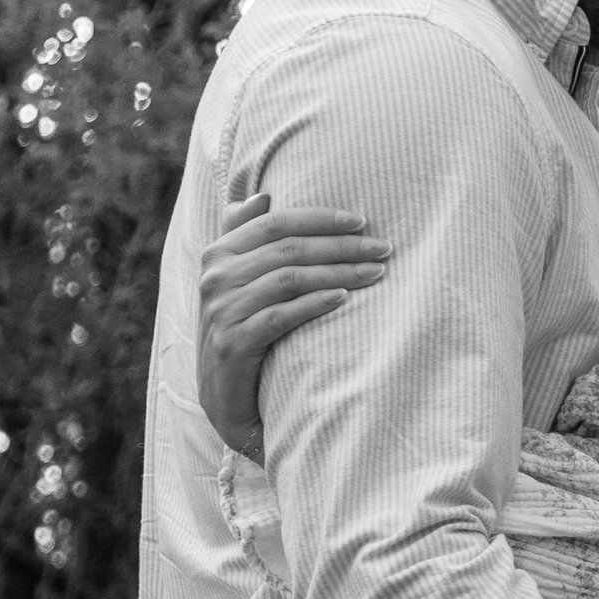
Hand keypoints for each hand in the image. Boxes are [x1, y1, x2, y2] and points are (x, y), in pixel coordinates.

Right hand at [199, 193, 389, 458]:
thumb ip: (245, 237)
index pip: (276, 222)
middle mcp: (215, 278)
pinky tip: (345, 299)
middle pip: (288, 249)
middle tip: (383, 248)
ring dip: (338, 272)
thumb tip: (263, 196)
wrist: (225, 401)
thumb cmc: (243, 334)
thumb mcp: (239, 284)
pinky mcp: (233, 344)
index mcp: (218, 254)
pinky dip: (314, 304)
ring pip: (288, 279)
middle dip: (341, 245)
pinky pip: (280, 316)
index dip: (321, 218)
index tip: (363, 221)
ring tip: (376, 273)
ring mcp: (221, 311)